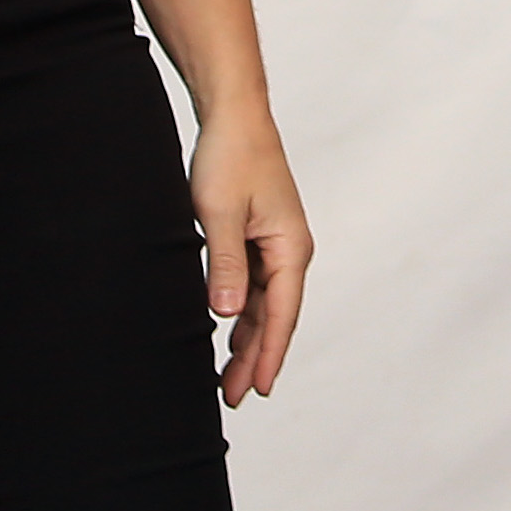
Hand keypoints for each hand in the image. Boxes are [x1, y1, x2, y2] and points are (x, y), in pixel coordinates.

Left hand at [188, 104, 311, 406]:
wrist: (234, 114)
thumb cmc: (231, 157)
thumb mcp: (220, 214)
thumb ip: (225, 265)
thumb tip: (225, 315)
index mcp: (290, 248)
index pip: (281, 315)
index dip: (269, 355)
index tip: (258, 389)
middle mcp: (289, 251)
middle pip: (274, 317)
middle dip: (255, 358)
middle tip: (234, 396)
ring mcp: (275, 245)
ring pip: (262, 306)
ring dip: (246, 339)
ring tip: (227, 377)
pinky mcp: (259, 238)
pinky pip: (252, 287)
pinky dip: (240, 313)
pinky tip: (226, 333)